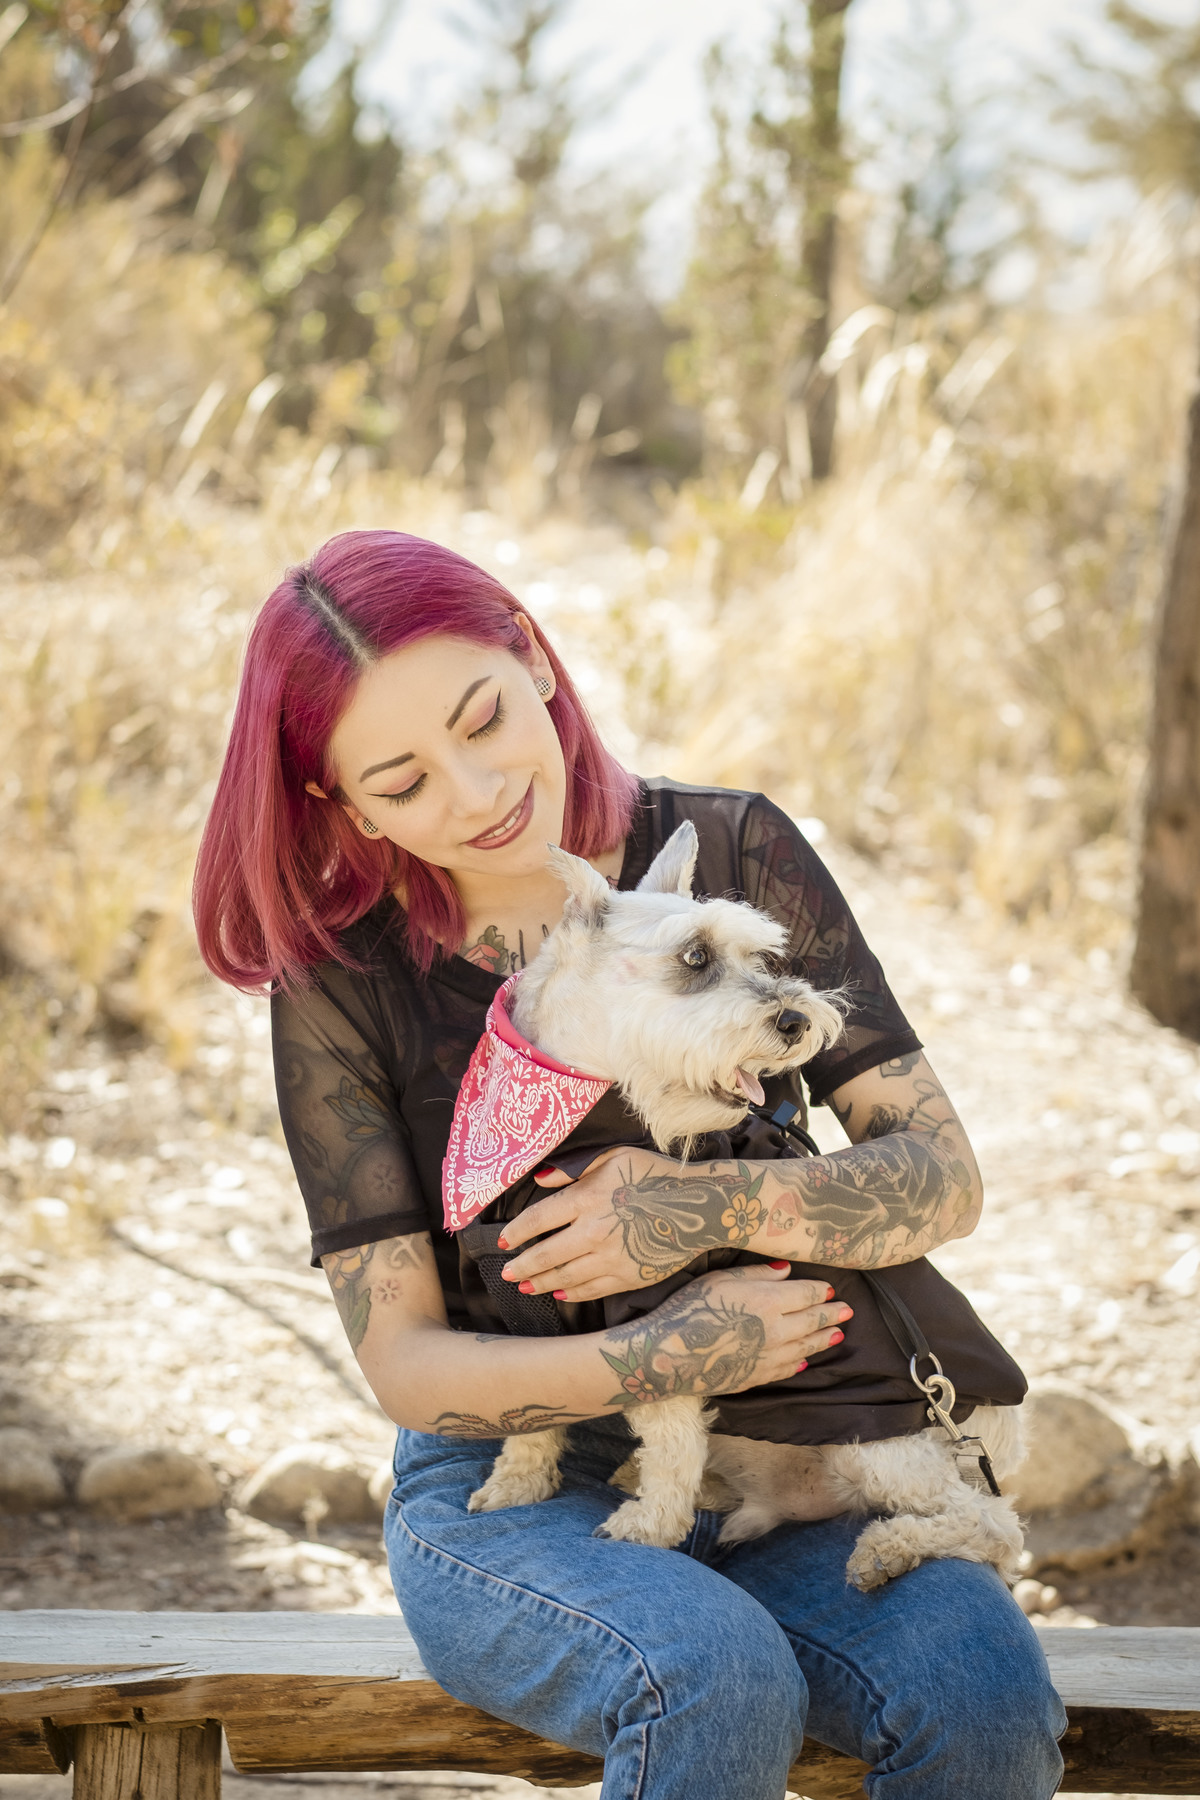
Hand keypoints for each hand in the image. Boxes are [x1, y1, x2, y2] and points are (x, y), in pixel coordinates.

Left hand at [498, 1147, 705, 1301]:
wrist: (700, 1206)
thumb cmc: (655, 1175)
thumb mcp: (613, 1158)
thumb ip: (574, 1169)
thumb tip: (539, 1180)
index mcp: (587, 1199)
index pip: (539, 1220)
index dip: (516, 1232)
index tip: (502, 1240)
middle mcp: (595, 1232)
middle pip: (546, 1254)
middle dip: (522, 1265)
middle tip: (506, 1272)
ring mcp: (612, 1258)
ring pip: (565, 1277)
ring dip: (541, 1283)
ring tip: (525, 1286)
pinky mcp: (629, 1277)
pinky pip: (592, 1289)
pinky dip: (572, 1293)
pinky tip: (560, 1292)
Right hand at [600, 1264, 852, 1403]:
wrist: (672, 1354)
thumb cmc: (691, 1308)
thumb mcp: (721, 1279)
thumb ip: (758, 1274)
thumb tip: (788, 1271)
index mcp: (770, 1301)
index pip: (807, 1295)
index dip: (822, 1292)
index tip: (832, 1290)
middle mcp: (778, 1331)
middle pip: (813, 1321)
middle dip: (832, 1315)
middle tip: (848, 1312)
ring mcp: (770, 1357)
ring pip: (806, 1347)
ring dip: (824, 1339)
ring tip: (837, 1335)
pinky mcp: (758, 1376)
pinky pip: (787, 1369)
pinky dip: (800, 1363)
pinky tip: (805, 1361)